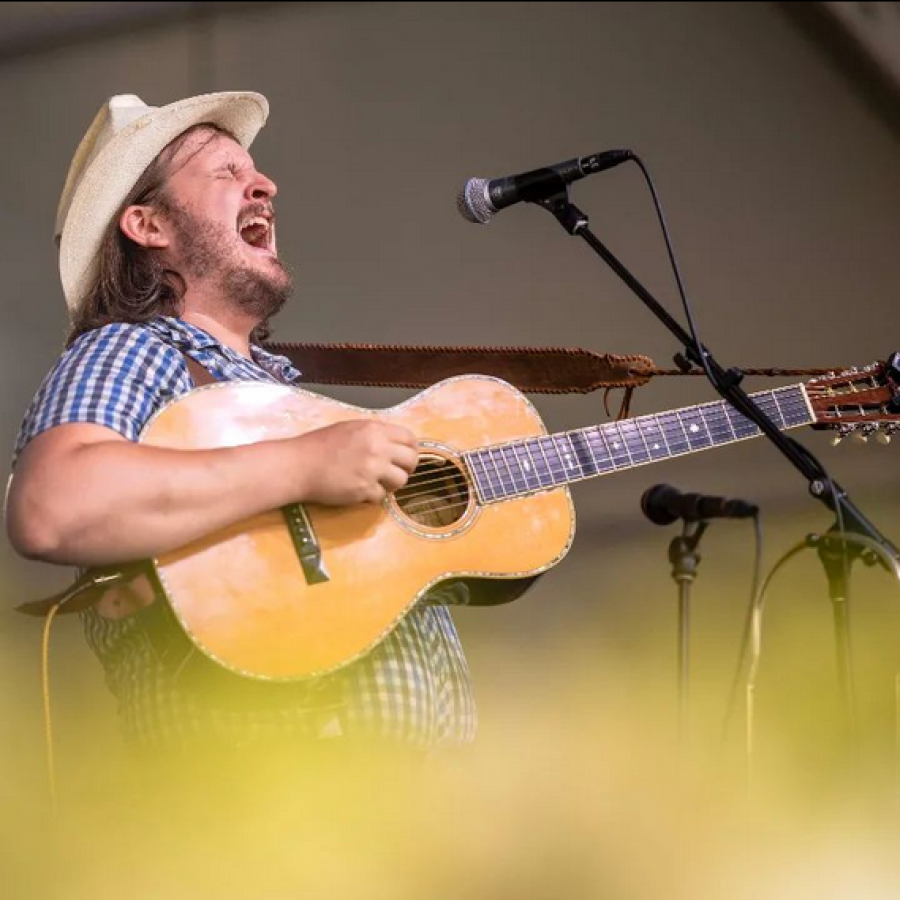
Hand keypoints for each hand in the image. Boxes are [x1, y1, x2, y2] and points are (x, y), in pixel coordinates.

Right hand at [291, 419, 418, 505]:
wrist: (299, 465)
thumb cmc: (319, 445)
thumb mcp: (350, 429)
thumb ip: (374, 435)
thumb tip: (392, 444)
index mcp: (375, 430)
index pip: (410, 438)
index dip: (411, 449)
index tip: (405, 457)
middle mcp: (378, 448)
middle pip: (411, 461)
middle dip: (406, 469)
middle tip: (394, 473)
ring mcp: (372, 470)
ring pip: (400, 481)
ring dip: (391, 484)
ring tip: (377, 483)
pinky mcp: (364, 489)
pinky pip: (381, 496)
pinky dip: (372, 496)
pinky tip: (360, 491)